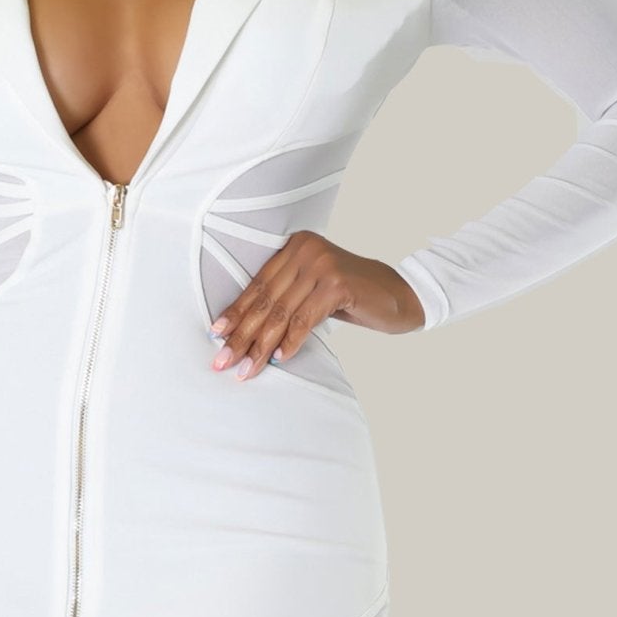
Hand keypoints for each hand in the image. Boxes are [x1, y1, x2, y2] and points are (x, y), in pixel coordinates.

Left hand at [208, 232, 424, 378]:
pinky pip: (305, 319)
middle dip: (242, 335)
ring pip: (281, 313)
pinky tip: (280, 359)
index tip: (216, 337)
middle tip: (223, 361)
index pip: (258, 285)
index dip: (235, 313)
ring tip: (247, 369)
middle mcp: (306, 250)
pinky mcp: (338, 284)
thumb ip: (285, 298)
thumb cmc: (353, 297)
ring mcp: (322, 265)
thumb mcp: (314, 290)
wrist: (399, 295)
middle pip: (266, 300)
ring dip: (261, 346)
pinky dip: (291, 341)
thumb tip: (243, 330)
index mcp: (295, 246)